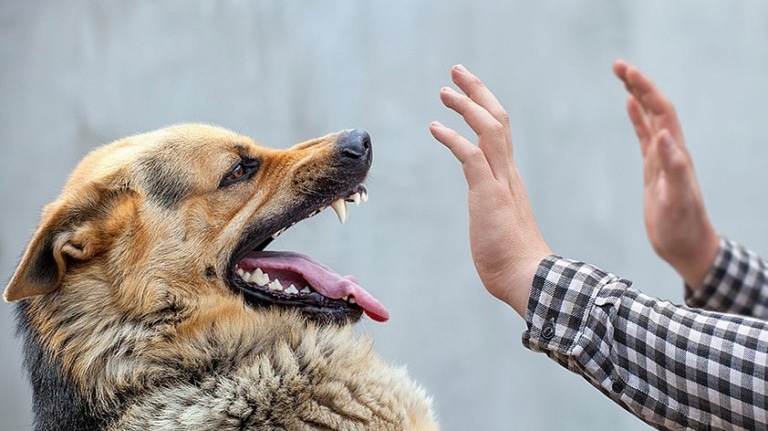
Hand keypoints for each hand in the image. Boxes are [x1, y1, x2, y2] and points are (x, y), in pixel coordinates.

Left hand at [429, 65, 551, 316]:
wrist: (529, 280)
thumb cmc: (513, 262)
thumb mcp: (499, 227)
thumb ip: (494, 214)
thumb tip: (489, 221)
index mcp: (510, 179)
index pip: (500, 134)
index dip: (484, 108)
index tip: (468, 94)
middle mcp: (508, 174)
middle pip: (498, 119)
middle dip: (477, 92)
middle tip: (457, 72)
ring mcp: (500, 182)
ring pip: (489, 129)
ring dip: (466, 105)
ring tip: (444, 90)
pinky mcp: (488, 194)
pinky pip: (471, 156)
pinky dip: (453, 138)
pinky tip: (435, 127)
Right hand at [613, 60, 718, 286]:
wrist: (686, 246)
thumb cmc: (683, 227)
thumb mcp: (677, 199)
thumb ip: (674, 167)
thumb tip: (663, 134)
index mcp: (676, 153)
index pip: (661, 111)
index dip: (645, 89)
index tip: (626, 72)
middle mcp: (671, 150)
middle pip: (655, 107)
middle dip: (638, 84)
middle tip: (617, 65)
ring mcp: (662, 158)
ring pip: (650, 118)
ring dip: (637, 95)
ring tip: (622, 76)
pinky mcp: (654, 169)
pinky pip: (644, 136)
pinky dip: (637, 118)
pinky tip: (629, 107)